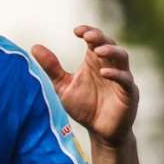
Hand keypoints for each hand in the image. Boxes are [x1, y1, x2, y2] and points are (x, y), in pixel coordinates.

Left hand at [31, 25, 138, 146]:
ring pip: (122, 58)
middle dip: (100, 38)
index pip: (95, 40)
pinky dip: (117, 75)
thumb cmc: (84, 107)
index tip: (76, 30)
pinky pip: (126, 80)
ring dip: (111, 51)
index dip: (89, 32)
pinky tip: (104, 73)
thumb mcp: (63, 86)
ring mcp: (121, 79)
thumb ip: (52, 68)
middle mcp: (109, 67)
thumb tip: (34, 46)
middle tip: (87, 36)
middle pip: (110, 44)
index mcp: (94, 62)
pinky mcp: (128, 94)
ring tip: (97, 50)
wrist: (99, 132)